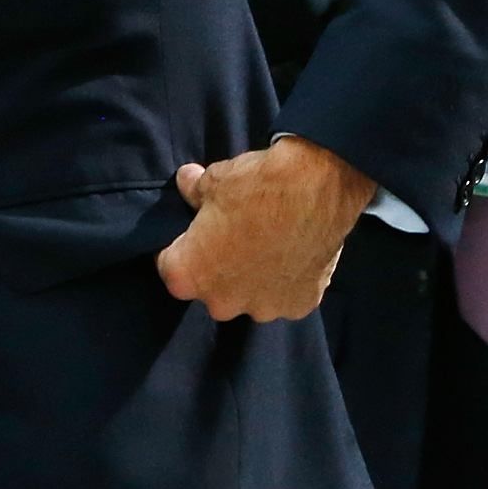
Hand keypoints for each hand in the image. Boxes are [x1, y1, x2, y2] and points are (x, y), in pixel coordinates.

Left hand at [157, 136, 372, 321]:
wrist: (317, 186)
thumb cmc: (256, 185)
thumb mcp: (213, 179)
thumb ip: (193, 190)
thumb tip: (186, 183)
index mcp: (188, 277)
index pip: (170, 265)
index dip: (182, 245)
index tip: (197, 231)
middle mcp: (221, 303)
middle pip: (211, 287)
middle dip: (219, 266)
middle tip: (236, 235)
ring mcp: (262, 309)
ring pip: (250, 295)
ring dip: (254, 276)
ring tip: (270, 243)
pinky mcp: (298, 306)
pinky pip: (285, 295)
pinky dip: (287, 279)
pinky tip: (295, 251)